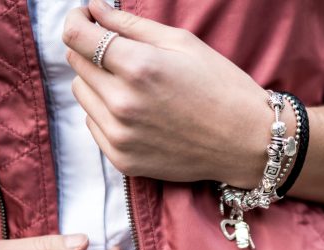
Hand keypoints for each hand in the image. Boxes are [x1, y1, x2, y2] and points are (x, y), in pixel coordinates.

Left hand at [63, 0, 270, 188]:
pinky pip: (94, 126)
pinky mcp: (123, 159)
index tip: (87, 19)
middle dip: (93, 53)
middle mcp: (123, 104)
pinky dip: (107, 114)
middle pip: (76, 65)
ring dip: (99, 85)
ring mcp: (121, 136)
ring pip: (82, 96)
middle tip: (124, 56)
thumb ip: (131, 25)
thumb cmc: (223, 87)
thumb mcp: (183, 44)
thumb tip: (94, 10)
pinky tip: (138, 113)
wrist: (247, 142)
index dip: (78, 21)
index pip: (77, 37)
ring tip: (136, 88)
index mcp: (139, 67)